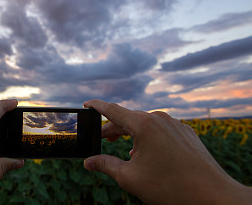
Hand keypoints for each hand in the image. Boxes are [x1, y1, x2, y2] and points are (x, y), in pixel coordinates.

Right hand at [83, 99, 251, 204]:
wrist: (212, 195)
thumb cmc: (170, 186)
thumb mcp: (130, 177)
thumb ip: (106, 165)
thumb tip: (89, 162)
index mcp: (143, 124)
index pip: (113, 110)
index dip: (97, 107)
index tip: (87, 103)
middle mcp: (159, 118)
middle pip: (128, 119)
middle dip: (114, 129)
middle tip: (103, 140)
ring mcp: (175, 124)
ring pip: (146, 124)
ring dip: (132, 135)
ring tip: (127, 152)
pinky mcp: (186, 133)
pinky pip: (162, 130)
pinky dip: (150, 138)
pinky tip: (150, 154)